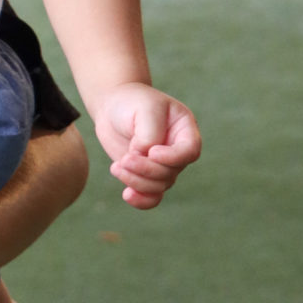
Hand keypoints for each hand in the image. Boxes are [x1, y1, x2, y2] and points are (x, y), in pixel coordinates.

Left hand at [92, 84, 201, 209]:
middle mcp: (177, 150)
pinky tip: (127, 195)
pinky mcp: (146, 174)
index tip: (151, 151)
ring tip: (117, 167)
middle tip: (124, 159)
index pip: (190, 151)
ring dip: (136, 181)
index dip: (172, 157)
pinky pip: (152, 196)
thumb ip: (149, 135)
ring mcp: (162, 164)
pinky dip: (141, 200)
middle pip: (170, 171)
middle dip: (146, 169)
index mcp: (184, 129)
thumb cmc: (132, 102)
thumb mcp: (145, 109)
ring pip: (159, 185)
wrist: (112, 106)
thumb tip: (145, 158)